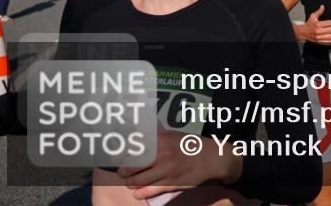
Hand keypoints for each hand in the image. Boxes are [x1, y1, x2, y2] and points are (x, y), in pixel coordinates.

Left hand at [117, 131, 240, 199]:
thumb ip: (154, 139)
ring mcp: (166, 171)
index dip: (121, 156)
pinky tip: (138, 193)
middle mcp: (161, 155)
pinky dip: (139, 194)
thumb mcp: (172, 136)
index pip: (131, 150)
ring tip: (131, 182)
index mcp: (160, 141)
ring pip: (136, 182)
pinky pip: (148, 192)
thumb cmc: (190, 145)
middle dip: (124, 172)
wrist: (212, 158)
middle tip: (125, 172)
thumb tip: (132, 141)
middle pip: (130, 167)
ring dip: (130, 183)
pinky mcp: (171, 184)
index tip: (118, 159)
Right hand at [302, 6, 330, 44]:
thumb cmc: (309, 24)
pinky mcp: (319, 42)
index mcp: (317, 24)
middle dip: (330, 28)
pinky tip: (329, 37)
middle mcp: (318, 31)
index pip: (330, 23)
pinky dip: (330, 40)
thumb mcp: (313, 16)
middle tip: (328, 27)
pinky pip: (328, 42)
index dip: (330, 22)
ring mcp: (319, 37)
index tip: (328, 22)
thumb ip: (319, 11)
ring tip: (328, 32)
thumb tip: (322, 7)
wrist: (303, 32)